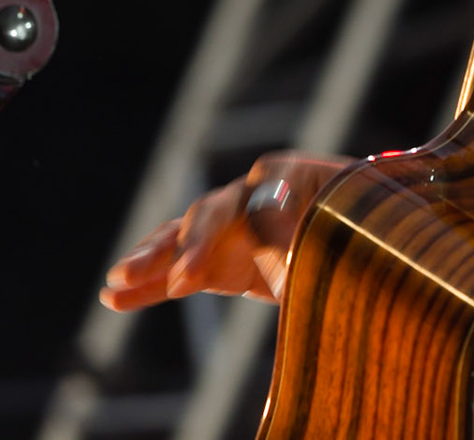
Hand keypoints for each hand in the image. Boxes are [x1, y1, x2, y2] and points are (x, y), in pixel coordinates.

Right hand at [98, 151, 353, 310]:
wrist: (359, 236)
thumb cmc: (359, 228)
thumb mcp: (349, 232)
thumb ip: (318, 246)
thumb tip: (289, 272)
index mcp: (294, 175)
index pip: (272, 180)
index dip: (262, 203)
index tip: (257, 221)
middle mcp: (251, 195)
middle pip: (215, 211)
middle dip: (194, 241)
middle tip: (181, 277)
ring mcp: (228, 228)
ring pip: (183, 238)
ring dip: (154, 260)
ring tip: (118, 282)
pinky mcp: (216, 261)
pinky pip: (176, 272)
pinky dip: (149, 285)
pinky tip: (114, 298)